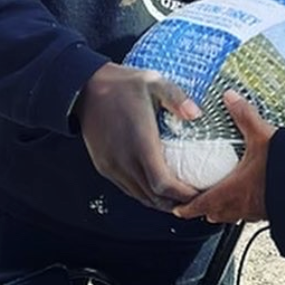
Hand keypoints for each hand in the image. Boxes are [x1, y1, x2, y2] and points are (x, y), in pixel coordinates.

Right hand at [74, 62, 200, 210]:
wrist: (84, 88)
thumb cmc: (122, 85)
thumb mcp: (153, 82)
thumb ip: (176, 97)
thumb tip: (196, 114)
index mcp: (139, 143)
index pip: (163, 184)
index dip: (183, 195)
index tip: (200, 193)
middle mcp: (124, 161)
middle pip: (154, 197)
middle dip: (176, 202)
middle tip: (196, 199)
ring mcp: (112, 166)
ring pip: (140, 196)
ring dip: (161, 201)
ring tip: (180, 197)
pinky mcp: (104, 166)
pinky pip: (128, 188)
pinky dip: (145, 193)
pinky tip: (158, 187)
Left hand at [175, 90, 274, 223]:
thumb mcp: (262, 136)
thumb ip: (244, 115)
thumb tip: (229, 96)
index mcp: (231, 190)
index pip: (200, 204)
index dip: (186, 207)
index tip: (176, 208)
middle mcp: (241, 205)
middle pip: (214, 214)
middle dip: (203, 209)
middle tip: (195, 202)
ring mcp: (256, 211)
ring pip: (232, 216)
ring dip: (223, 210)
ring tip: (220, 201)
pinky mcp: (271, 211)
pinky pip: (249, 213)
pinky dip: (242, 207)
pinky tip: (249, 196)